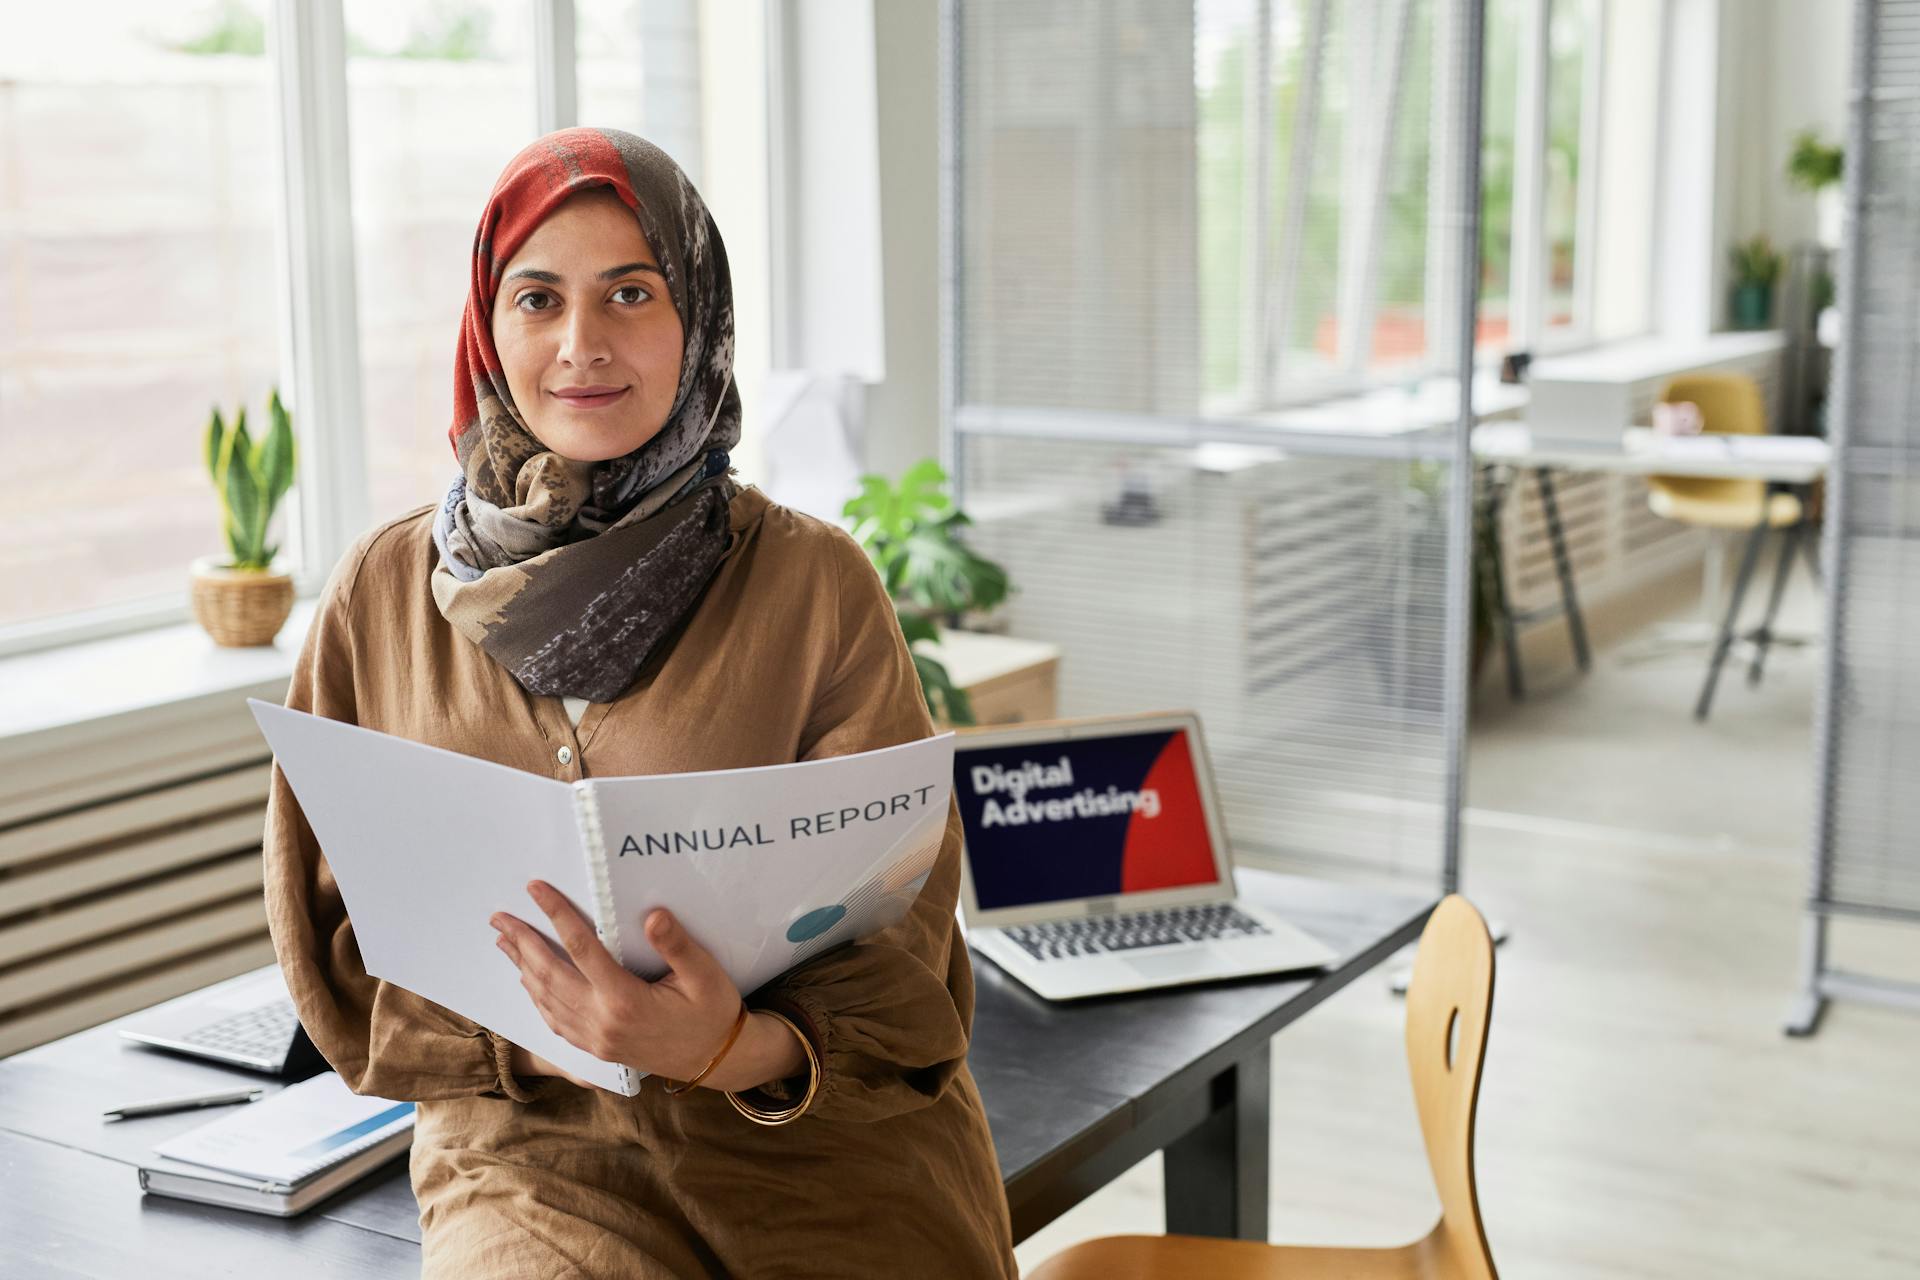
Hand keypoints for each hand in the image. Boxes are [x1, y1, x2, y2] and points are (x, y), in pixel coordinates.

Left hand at [489, 881, 748, 1083]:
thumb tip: (652, 915)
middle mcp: (602, 1021)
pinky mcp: (596, 1048)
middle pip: (550, 974)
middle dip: (522, 942)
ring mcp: (595, 1039)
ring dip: (522, 967)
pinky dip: (536, 998)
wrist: (717, 1060)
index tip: (536, 889)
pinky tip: (528, 982)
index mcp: (625, 1000)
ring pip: (546, 999)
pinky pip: (555, 1021)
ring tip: (504, 942)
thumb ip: (677, 945)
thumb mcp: (705, 975)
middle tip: (499, 917)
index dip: (556, 914)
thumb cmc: (712, 1012)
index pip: (581, 947)